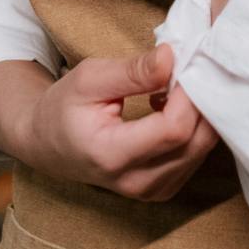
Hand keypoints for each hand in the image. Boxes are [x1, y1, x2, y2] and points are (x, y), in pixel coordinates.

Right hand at [18, 43, 220, 202]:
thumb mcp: (89, 78)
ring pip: (200, 151)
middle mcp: (135, 182)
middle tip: (188, 70)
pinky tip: (174, 108)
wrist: (48, 145)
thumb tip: (171, 57)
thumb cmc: (64, 108)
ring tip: (176, 87)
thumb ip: (132, 71)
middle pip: (194, 142)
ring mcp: (151, 191)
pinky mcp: (162, 189)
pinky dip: (194, 129)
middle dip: (200, 102)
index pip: (174, 129)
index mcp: (111, 155)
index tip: (183, 64)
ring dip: (199, 115)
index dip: (188, 95)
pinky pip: (194, 157)